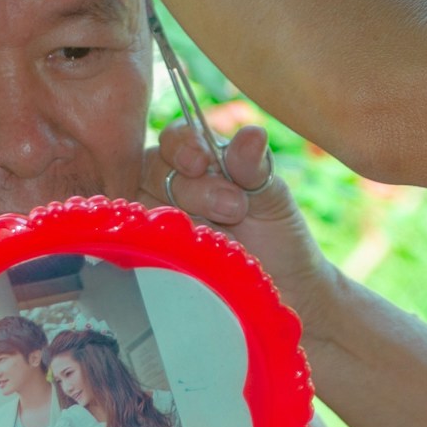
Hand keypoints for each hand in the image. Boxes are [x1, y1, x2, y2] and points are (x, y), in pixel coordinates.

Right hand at [147, 122, 338, 309]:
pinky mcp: (149, 260)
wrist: (287, 293)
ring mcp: (155, 223)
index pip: (175, 138)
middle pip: (154, 169)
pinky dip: (164, 246)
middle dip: (194, 186)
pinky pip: (139, 246)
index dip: (183, 144)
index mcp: (197, 162)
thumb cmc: (278, 238)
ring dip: (184, 217)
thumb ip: (255, 166)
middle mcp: (167, 188)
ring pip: (145, 206)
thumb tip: (252, 133)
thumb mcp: (272, 198)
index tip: (203, 159)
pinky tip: (192, 255)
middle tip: (234, 208)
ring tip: (225, 236)